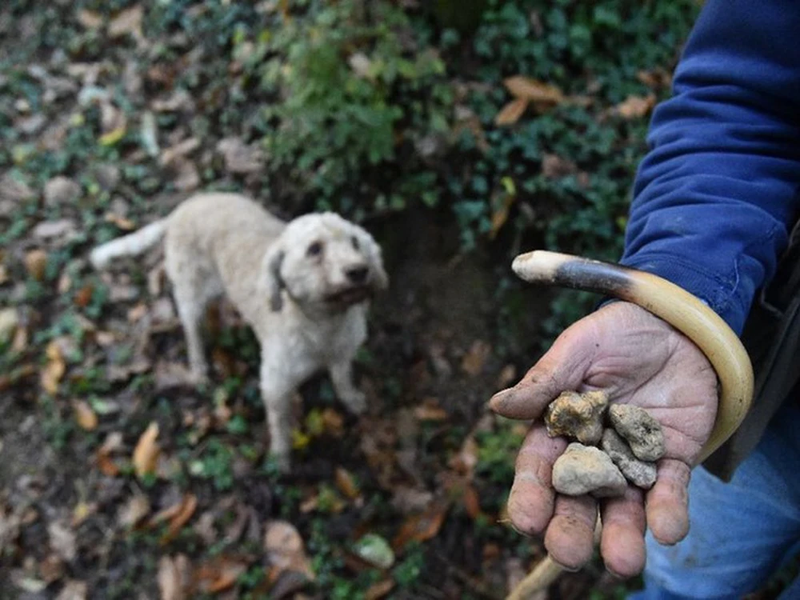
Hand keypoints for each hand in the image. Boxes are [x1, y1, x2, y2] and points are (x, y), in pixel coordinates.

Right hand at [489, 301, 717, 576]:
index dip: (530, 494)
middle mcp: (591, 453)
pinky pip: (670, 491)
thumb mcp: (578, 347)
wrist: (676, 324)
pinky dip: (668, 512)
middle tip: (566, 553)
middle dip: (570, 528)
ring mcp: (631, 461)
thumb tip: (498, 406)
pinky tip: (667, 531)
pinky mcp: (672, 460)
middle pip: (576, 499)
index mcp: (558, 427)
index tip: (525, 520)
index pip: (539, 467)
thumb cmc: (616, 332)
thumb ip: (545, 380)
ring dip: (621, 535)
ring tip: (622, 562)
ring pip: (622, 507)